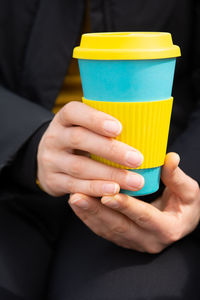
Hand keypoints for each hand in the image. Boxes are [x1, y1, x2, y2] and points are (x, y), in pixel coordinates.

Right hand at [37, 101, 143, 195]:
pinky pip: (74, 187)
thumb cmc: (80, 141)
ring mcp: (51, 160)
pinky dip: (96, 189)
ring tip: (135, 181)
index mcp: (64, 119)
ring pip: (79, 167)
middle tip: (137, 159)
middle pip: (79, 139)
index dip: (95, 119)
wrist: (49, 160)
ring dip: (109, 174)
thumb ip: (105, 127)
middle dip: (110, 150)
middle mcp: (54, 137)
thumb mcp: (84, 128)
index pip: (74, 112)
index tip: (119, 128)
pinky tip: (114, 191)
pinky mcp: (52, 181)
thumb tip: (146, 126)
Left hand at [69, 153, 199, 252]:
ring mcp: (133, 242)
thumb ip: (177, 177)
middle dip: (97, 211)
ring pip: (107, 230)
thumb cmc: (185, 205)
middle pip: (119, 226)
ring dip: (88, 214)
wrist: (181, 223)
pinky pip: (103, 230)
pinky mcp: (122, 239)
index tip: (107, 195)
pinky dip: (89, 218)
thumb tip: (171, 158)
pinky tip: (77, 205)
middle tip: (78, 196)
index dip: (125, 206)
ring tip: (73, 198)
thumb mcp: (189, 192)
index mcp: (167, 229)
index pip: (143, 217)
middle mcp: (148, 241)